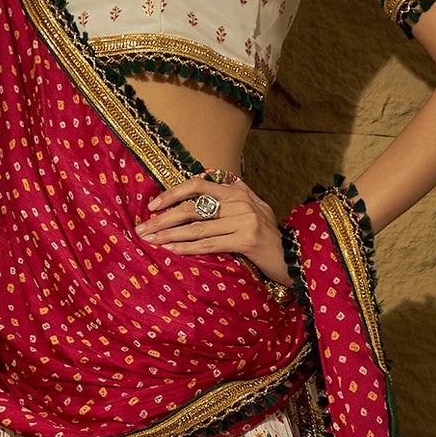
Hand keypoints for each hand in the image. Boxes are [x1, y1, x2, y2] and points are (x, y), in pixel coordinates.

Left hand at [133, 171, 290, 286]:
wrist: (294, 257)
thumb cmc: (270, 236)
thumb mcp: (256, 209)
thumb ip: (238, 194)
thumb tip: (219, 180)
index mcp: (238, 192)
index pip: (198, 184)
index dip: (173, 193)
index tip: (152, 206)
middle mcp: (240, 202)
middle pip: (193, 208)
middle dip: (163, 219)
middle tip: (141, 229)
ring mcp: (245, 220)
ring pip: (198, 228)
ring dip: (170, 236)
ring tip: (150, 242)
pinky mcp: (247, 240)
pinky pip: (210, 244)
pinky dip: (188, 248)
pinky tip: (171, 251)